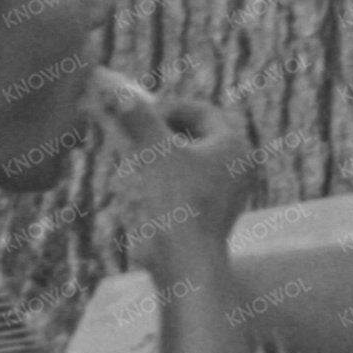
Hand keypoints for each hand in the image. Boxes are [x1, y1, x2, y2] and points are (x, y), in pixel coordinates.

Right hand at [105, 89, 259, 273]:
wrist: (183, 262)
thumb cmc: (174, 202)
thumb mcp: (152, 150)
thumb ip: (136, 118)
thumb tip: (116, 89)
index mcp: (234, 146)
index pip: (201, 111)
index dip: (166, 107)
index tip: (136, 113)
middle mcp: (236, 167)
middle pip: (192, 135)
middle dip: (157, 132)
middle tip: (127, 133)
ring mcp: (223, 192)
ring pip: (182, 161)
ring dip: (153, 156)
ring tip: (128, 160)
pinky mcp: (206, 213)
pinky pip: (180, 185)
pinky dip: (157, 180)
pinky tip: (134, 187)